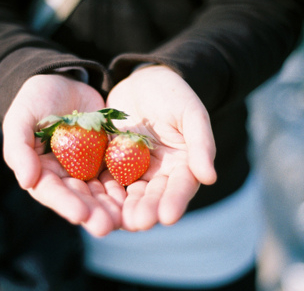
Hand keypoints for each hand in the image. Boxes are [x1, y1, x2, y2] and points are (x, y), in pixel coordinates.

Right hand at [2, 74, 123, 235]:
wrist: (66, 81)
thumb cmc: (37, 99)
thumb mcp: (21, 118)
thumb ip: (19, 148)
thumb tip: (26, 182)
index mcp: (42, 171)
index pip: (52, 192)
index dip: (65, 203)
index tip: (80, 215)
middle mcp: (66, 176)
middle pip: (79, 198)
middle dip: (93, 213)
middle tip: (107, 225)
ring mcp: (88, 168)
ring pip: (102, 192)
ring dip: (112, 207)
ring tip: (125, 219)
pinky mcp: (108, 158)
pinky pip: (119, 174)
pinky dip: (128, 186)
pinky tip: (139, 196)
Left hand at [103, 65, 216, 230]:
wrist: (142, 79)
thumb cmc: (172, 93)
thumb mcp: (191, 113)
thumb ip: (201, 144)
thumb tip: (210, 178)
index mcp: (183, 164)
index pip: (180, 187)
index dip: (174, 202)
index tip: (167, 217)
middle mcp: (159, 172)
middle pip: (152, 195)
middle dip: (145, 210)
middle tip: (137, 223)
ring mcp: (134, 169)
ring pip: (128, 193)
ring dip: (122, 207)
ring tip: (115, 220)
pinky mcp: (112, 162)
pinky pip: (106, 178)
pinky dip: (101, 190)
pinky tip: (94, 200)